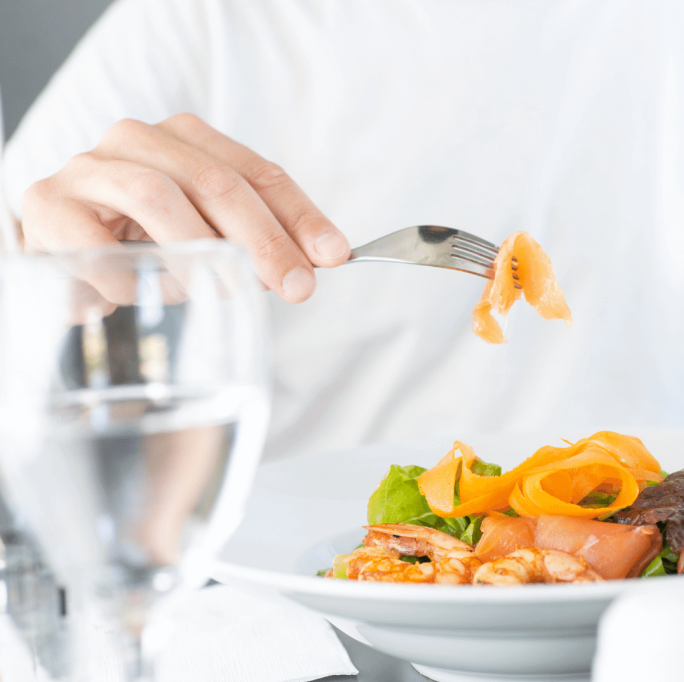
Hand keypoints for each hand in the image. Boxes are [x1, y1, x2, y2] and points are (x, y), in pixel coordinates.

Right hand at [20, 113, 349, 302]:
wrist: (60, 246)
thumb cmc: (146, 242)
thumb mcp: (208, 235)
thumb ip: (257, 241)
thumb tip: (318, 261)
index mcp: (188, 139)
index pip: (258, 173)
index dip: (300, 215)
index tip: (334, 255)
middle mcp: (140, 140)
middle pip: (216, 182)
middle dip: (264, 240)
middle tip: (296, 287)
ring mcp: (90, 168)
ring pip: (157, 195)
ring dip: (198, 254)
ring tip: (218, 294)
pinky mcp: (49, 204)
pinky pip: (97, 241)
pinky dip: (132, 277)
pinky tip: (145, 297)